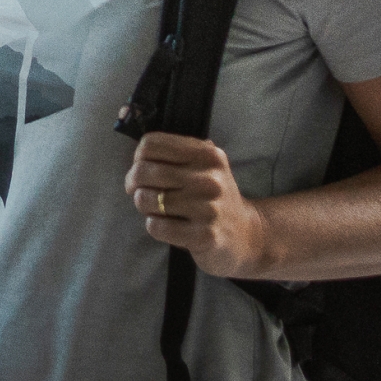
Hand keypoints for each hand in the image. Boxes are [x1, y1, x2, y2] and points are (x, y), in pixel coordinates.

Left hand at [125, 133, 270, 277]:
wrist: (247, 236)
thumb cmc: (214, 199)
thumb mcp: (205, 167)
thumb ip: (178, 155)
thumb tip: (139, 156)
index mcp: (207, 154)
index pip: (151, 144)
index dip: (138, 158)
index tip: (142, 170)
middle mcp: (210, 178)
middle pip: (145, 171)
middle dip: (133, 184)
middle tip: (138, 193)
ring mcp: (209, 207)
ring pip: (147, 199)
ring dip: (144, 207)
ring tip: (156, 210)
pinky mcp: (204, 235)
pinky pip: (156, 226)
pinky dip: (154, 226)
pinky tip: (167, 226)